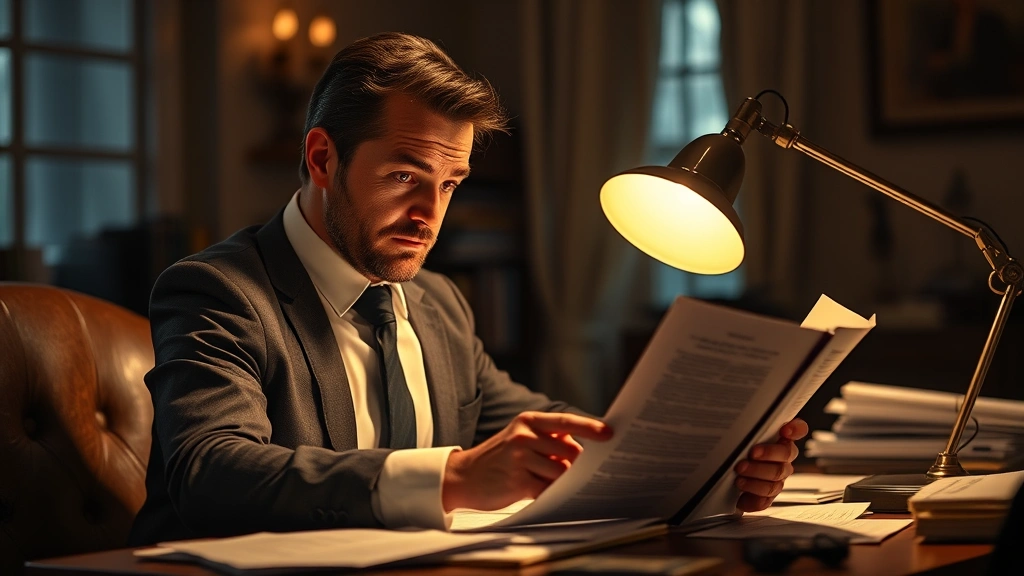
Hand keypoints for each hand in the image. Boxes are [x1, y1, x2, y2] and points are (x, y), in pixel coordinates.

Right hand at [441, 411, 612, 511]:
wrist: (463, 476)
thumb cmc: (500, 458)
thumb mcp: (520, 437)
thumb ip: (549, 439)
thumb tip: (583, 452)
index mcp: (528, 421)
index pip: (566, 421)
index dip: (590, 427)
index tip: (610, 433)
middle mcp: (524, 436)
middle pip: (571, 451)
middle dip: (574, 464)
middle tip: (568, 471)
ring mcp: (519, 458)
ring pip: (561, 473)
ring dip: (561, 481)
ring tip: (545, 481)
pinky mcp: (517, 482)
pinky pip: (547, 490)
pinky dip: (551, 494)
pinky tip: (541, 492)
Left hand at [733, 418, 808, 511]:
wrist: (722, 483)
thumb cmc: (734, 453)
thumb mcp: (738, 437)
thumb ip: (745, 428)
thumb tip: (733, 413)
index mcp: (780, 440)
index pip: (798, 429)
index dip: (796, 429)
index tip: (785, 430)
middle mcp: (782, 459)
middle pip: (785, 455)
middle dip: (768, 453)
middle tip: (751, 454)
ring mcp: (777, 479)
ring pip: (775, 478)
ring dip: (756, 476)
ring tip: (739, 475)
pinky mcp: (767, 497)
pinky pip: (766, 499)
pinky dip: (753, 496)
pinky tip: (742, 491)